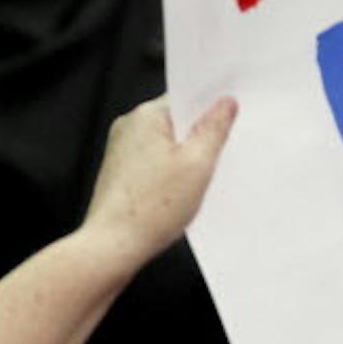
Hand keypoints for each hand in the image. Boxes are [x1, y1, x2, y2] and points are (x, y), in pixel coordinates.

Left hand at [79, 95, 236, 271]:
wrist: (113, 246)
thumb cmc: (150, 209)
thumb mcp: (198, 163)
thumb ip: (214, 128)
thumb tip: (224, 105)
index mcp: (146, 116)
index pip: (187, 98)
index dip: (211, 110)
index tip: (229, 124)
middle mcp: (129, 127)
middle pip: (177, 121)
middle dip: (199, 138)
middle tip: (213, 161)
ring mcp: (122, 150)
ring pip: (167, 144)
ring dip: (185, 159)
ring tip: (191, 184)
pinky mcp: (121, 172)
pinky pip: (155, 162)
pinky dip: (170, 173)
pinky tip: (177, 195)